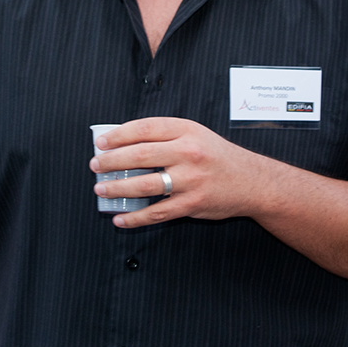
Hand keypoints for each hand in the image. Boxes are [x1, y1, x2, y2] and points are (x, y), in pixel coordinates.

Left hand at [90, 117, 268, 228]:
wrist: (251, 181)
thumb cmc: (217, 156)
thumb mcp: (196, 135)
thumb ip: (166, 136)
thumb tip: (124, 143)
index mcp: (187, 131)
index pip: (145, 128)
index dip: (118, 135)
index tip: (101, 142)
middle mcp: (189, 152)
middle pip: (140, 155)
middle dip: (111, 161)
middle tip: (95, 166)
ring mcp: (191, 180)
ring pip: (145, 184)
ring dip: (118, 188)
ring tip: (101, 189)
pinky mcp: (193, 204)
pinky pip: (157, 213)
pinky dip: (136, 218)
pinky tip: (121, 218)